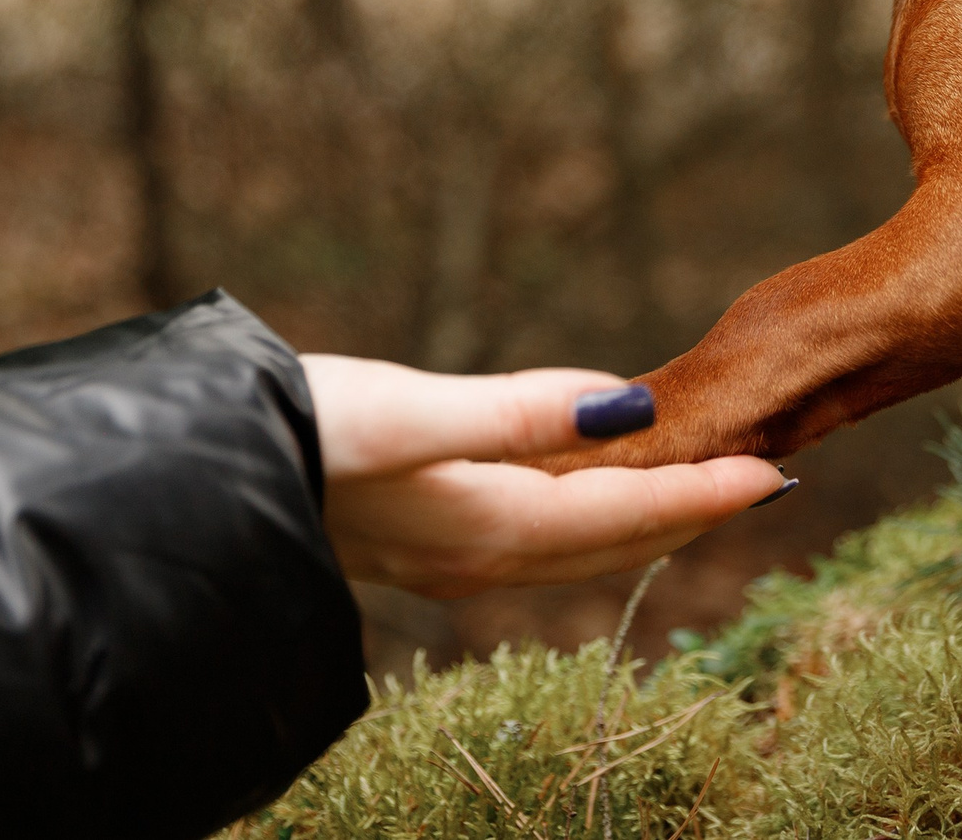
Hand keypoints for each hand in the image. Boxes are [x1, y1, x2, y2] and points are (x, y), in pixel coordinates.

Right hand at [301, 355, 784, 598]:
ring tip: (694, 491)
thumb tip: (623, 403)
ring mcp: (446, 558)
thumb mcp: (407, 410)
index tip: (770, 477)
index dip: (703, 496)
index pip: (625, 514)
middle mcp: (478, 556)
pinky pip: (533, 540)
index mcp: (488, 526)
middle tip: (759, 487)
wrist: (191, 478)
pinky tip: (584, 492)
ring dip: (641, 520)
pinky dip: (584, 518)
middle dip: (689, 515)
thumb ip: (516, 413)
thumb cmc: (292, 433)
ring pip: (574, 548)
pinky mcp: (417, 542)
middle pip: (612, 542)